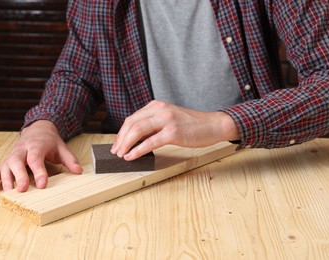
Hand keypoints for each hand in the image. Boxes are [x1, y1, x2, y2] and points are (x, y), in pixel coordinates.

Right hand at [0, 120, 82, 191]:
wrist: (37, 129)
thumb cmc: (49, 141)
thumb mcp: (62, 147)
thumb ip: (70, 160)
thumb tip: (79, 171)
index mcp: (36, 146)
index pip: (36, 159)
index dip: (39, 172)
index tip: (42, 185)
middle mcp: (22, 150)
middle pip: (17, 162)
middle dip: (19, 176)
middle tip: (23, 189)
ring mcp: (13, 155)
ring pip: (6, 165)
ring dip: (6, 179)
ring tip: (9, 192)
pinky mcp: (7, 160)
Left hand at [111, 100, 239, 160]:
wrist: (213, 125)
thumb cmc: (192, 126)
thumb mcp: (169, 119)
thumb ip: (153, 125)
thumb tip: (135, 140)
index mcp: (156, 106)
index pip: (132, 118)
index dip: (121, 133)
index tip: (117, 144)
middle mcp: (160, 109)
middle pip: (131, 123)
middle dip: (120, 139)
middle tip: (115, 151)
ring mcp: (166, 119)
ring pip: (137, 131)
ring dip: (126, 144)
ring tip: (121, 155)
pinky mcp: (173, 132)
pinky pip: (150, 142)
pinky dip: (137, 150)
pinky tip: (132, 156)